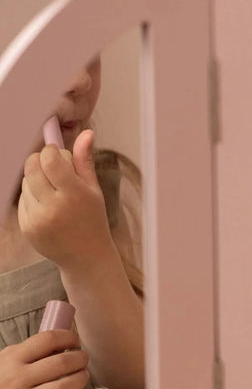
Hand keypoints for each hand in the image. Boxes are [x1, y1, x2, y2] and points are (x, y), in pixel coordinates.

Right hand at [0, 331, 89, 388]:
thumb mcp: (9, 358)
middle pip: (60, 364)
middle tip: (82, 359)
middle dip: (79, 359)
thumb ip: (34, 349)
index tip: (74, 341)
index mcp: (13, 358)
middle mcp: (17, 380)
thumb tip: (67, 343)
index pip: (48, 340)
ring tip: (82, 375)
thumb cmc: (2, 378)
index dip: (68, 337)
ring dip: (80, 379)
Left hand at [18, 130, 112, 269]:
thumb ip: (85, 161)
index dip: (50, 151)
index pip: (50, 161)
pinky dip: (31, 197)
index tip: (56, 152)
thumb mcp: (94, 189)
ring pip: (25, 183)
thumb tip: (87, 132)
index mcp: (75, 195)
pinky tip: (46, 207)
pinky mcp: (26, 227)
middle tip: (50, 165)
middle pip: (32, 169)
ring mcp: (37, 218)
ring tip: (52, 191)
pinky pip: (21, 200)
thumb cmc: (93, 218)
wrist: (85, 256)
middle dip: (38, 160)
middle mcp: (54, 207)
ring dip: (35, 180)